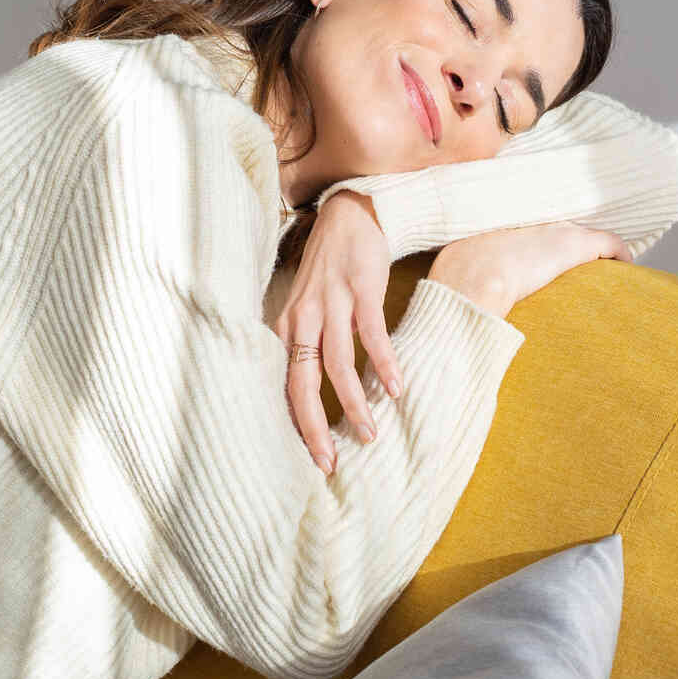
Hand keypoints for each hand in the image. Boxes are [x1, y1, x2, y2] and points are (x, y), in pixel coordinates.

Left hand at [271, 191, 405, 477]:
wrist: (348, 215)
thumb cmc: (329, 270)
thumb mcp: (307, 308)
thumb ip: (307, 346)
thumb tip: (314, 394)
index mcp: (287, 328)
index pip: (283, 386)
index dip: (294, 425)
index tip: (309, 459)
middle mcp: (303, 319)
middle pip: (302, 383)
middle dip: (314, 427)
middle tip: (329, 463)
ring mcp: (332, 304)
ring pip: (337, 364)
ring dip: (352, 403)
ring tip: (369, 434)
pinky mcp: (361, 289)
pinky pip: (371, 334)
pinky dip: (383, 363)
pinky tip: (394, 389)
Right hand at [428, 222, 632, 316]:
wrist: (473, 279)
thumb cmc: (458, 279)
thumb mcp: (454, 265)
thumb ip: (461, 272)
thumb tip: (453, 296)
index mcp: (504, 220)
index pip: (532, 223)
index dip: (542, 237)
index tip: (545, 250)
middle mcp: (532, 219)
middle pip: (560, 225)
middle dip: (569, 241)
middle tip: (573, 259)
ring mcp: (554, 229)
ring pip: (585, 233)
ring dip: (594, 249)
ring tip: (602, 266)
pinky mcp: (575, 244)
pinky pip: (608, 243)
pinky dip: (618, 253)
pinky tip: (626, 265)